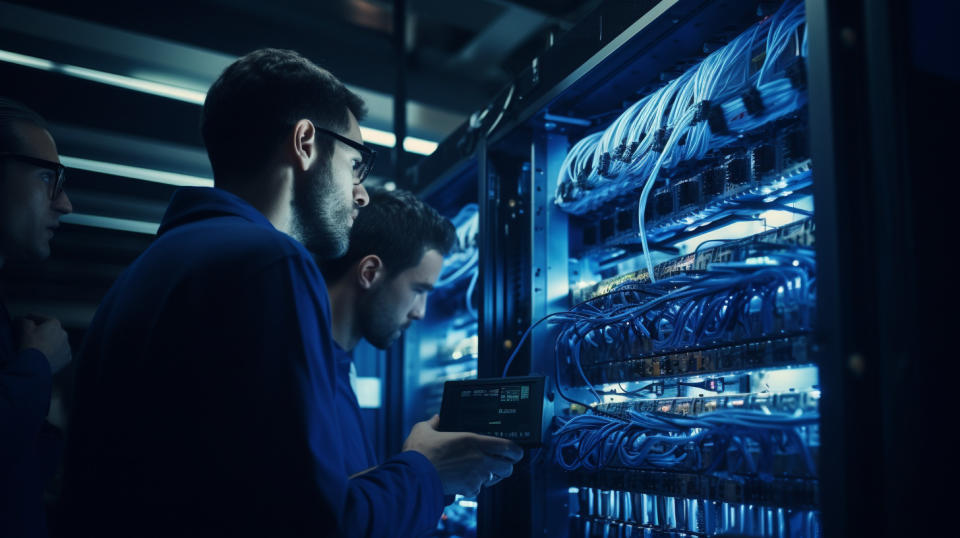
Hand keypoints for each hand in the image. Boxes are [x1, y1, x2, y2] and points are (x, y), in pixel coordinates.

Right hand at [17, 315, 71, 373]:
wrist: (36, 365)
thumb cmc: (30, 345)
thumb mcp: (24, 328)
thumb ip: (24, 321)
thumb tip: (23, 320)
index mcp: (55, 324)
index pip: (42, 318)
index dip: (31, 318)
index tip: (26, 319)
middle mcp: (64, 334)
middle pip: (51, 330)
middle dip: (42, 332)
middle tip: (31, 335)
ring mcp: (67, 347)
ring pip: (56, 342)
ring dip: (48, 343)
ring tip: (38, 347)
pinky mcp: (66, 358)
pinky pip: (59, 353)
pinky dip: (53, 354)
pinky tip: (44, 356)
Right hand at [402, 415, 523, 495]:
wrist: (413, 478)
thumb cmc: (419, 453)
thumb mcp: (423, 429)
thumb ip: (433, 423)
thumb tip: (436, 419)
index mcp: (474, 441)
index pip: (508, 446)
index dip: (516, 450)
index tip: (515, 450)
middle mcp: (480, 459)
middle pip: (508, 466)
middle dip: (506, 465)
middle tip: (500, 462)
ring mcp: (476, 476)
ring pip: (494, 479)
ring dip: (490, 475)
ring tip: (479, 470)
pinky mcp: (468, 489)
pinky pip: (478, 489)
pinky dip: (474, 486)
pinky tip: (464, 480)